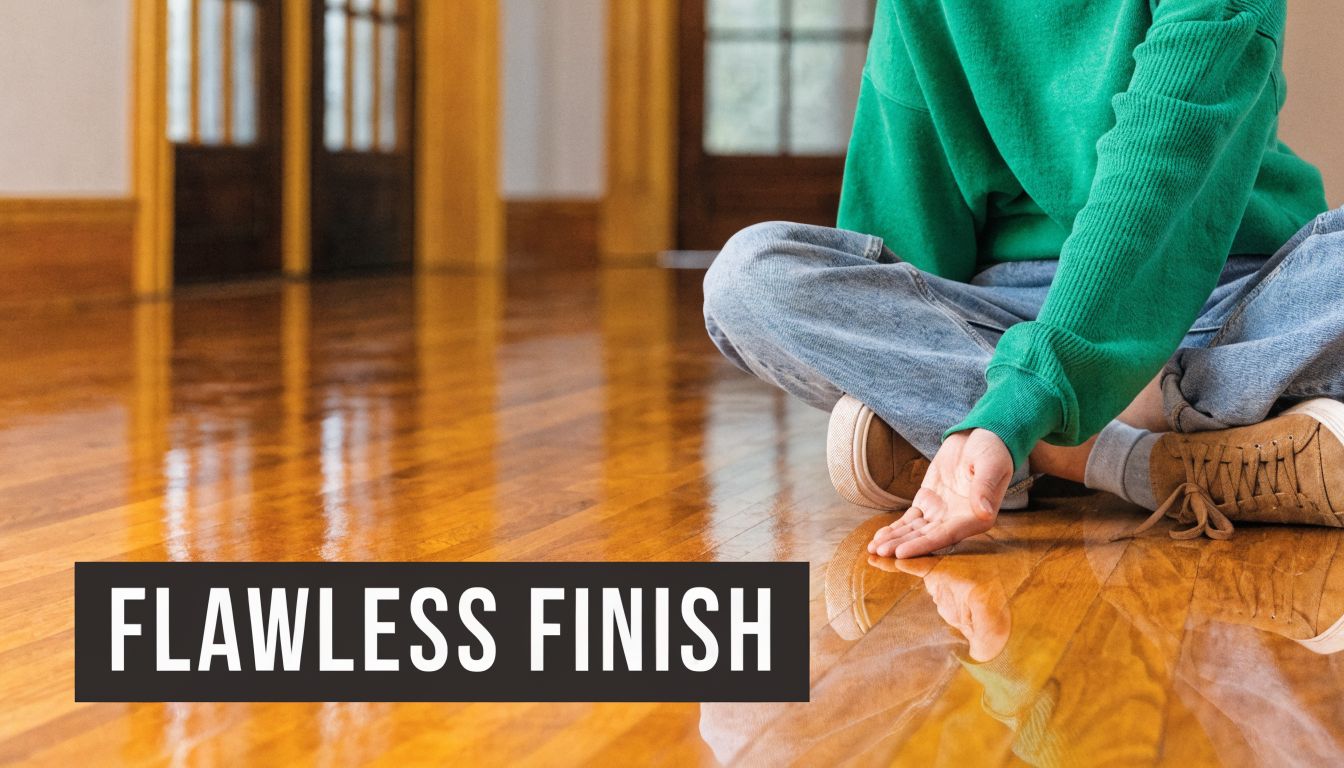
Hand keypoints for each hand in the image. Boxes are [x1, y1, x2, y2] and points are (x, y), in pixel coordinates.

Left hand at [867, 428, 1013, 558]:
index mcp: (977, 518)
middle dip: (902, 545)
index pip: (945, 536)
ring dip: (895, 540)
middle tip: (880, 553)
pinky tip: (879, 537)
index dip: (922, 545)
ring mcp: (941, 513)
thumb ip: (985, 489)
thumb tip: (985, 511)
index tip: (902, 553)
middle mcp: (958, 521)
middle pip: (926, 537)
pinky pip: (909, 519)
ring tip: (874, 549)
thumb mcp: (991, 466)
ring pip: (914, 531)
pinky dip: (895, 528)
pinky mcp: (928, 501)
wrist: (982, 435)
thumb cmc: (993, 451)